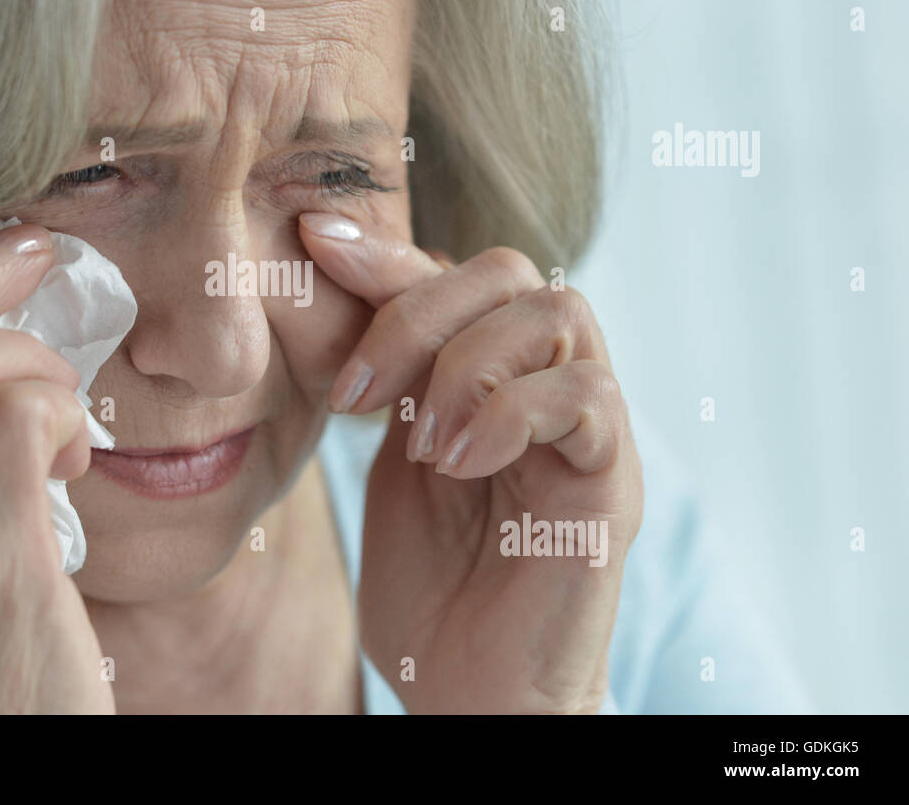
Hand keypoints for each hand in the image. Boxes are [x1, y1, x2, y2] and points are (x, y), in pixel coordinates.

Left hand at [300, 213, 642, 713]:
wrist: (471, 687)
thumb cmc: (433, 579)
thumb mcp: (393, 455)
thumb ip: (392, 375)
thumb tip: (335, 274)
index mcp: (493, 374)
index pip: (453, 275)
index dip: (385, 251)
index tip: (312, 237)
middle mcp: (548, 385)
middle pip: (508, 272)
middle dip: (418, 313)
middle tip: (359, 398)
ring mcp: (588, 431)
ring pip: (557, 312)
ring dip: (465, 366)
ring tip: (421, 447)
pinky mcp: (613, 483)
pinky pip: (588, 396)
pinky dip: (509, 414)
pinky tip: (456, 465)